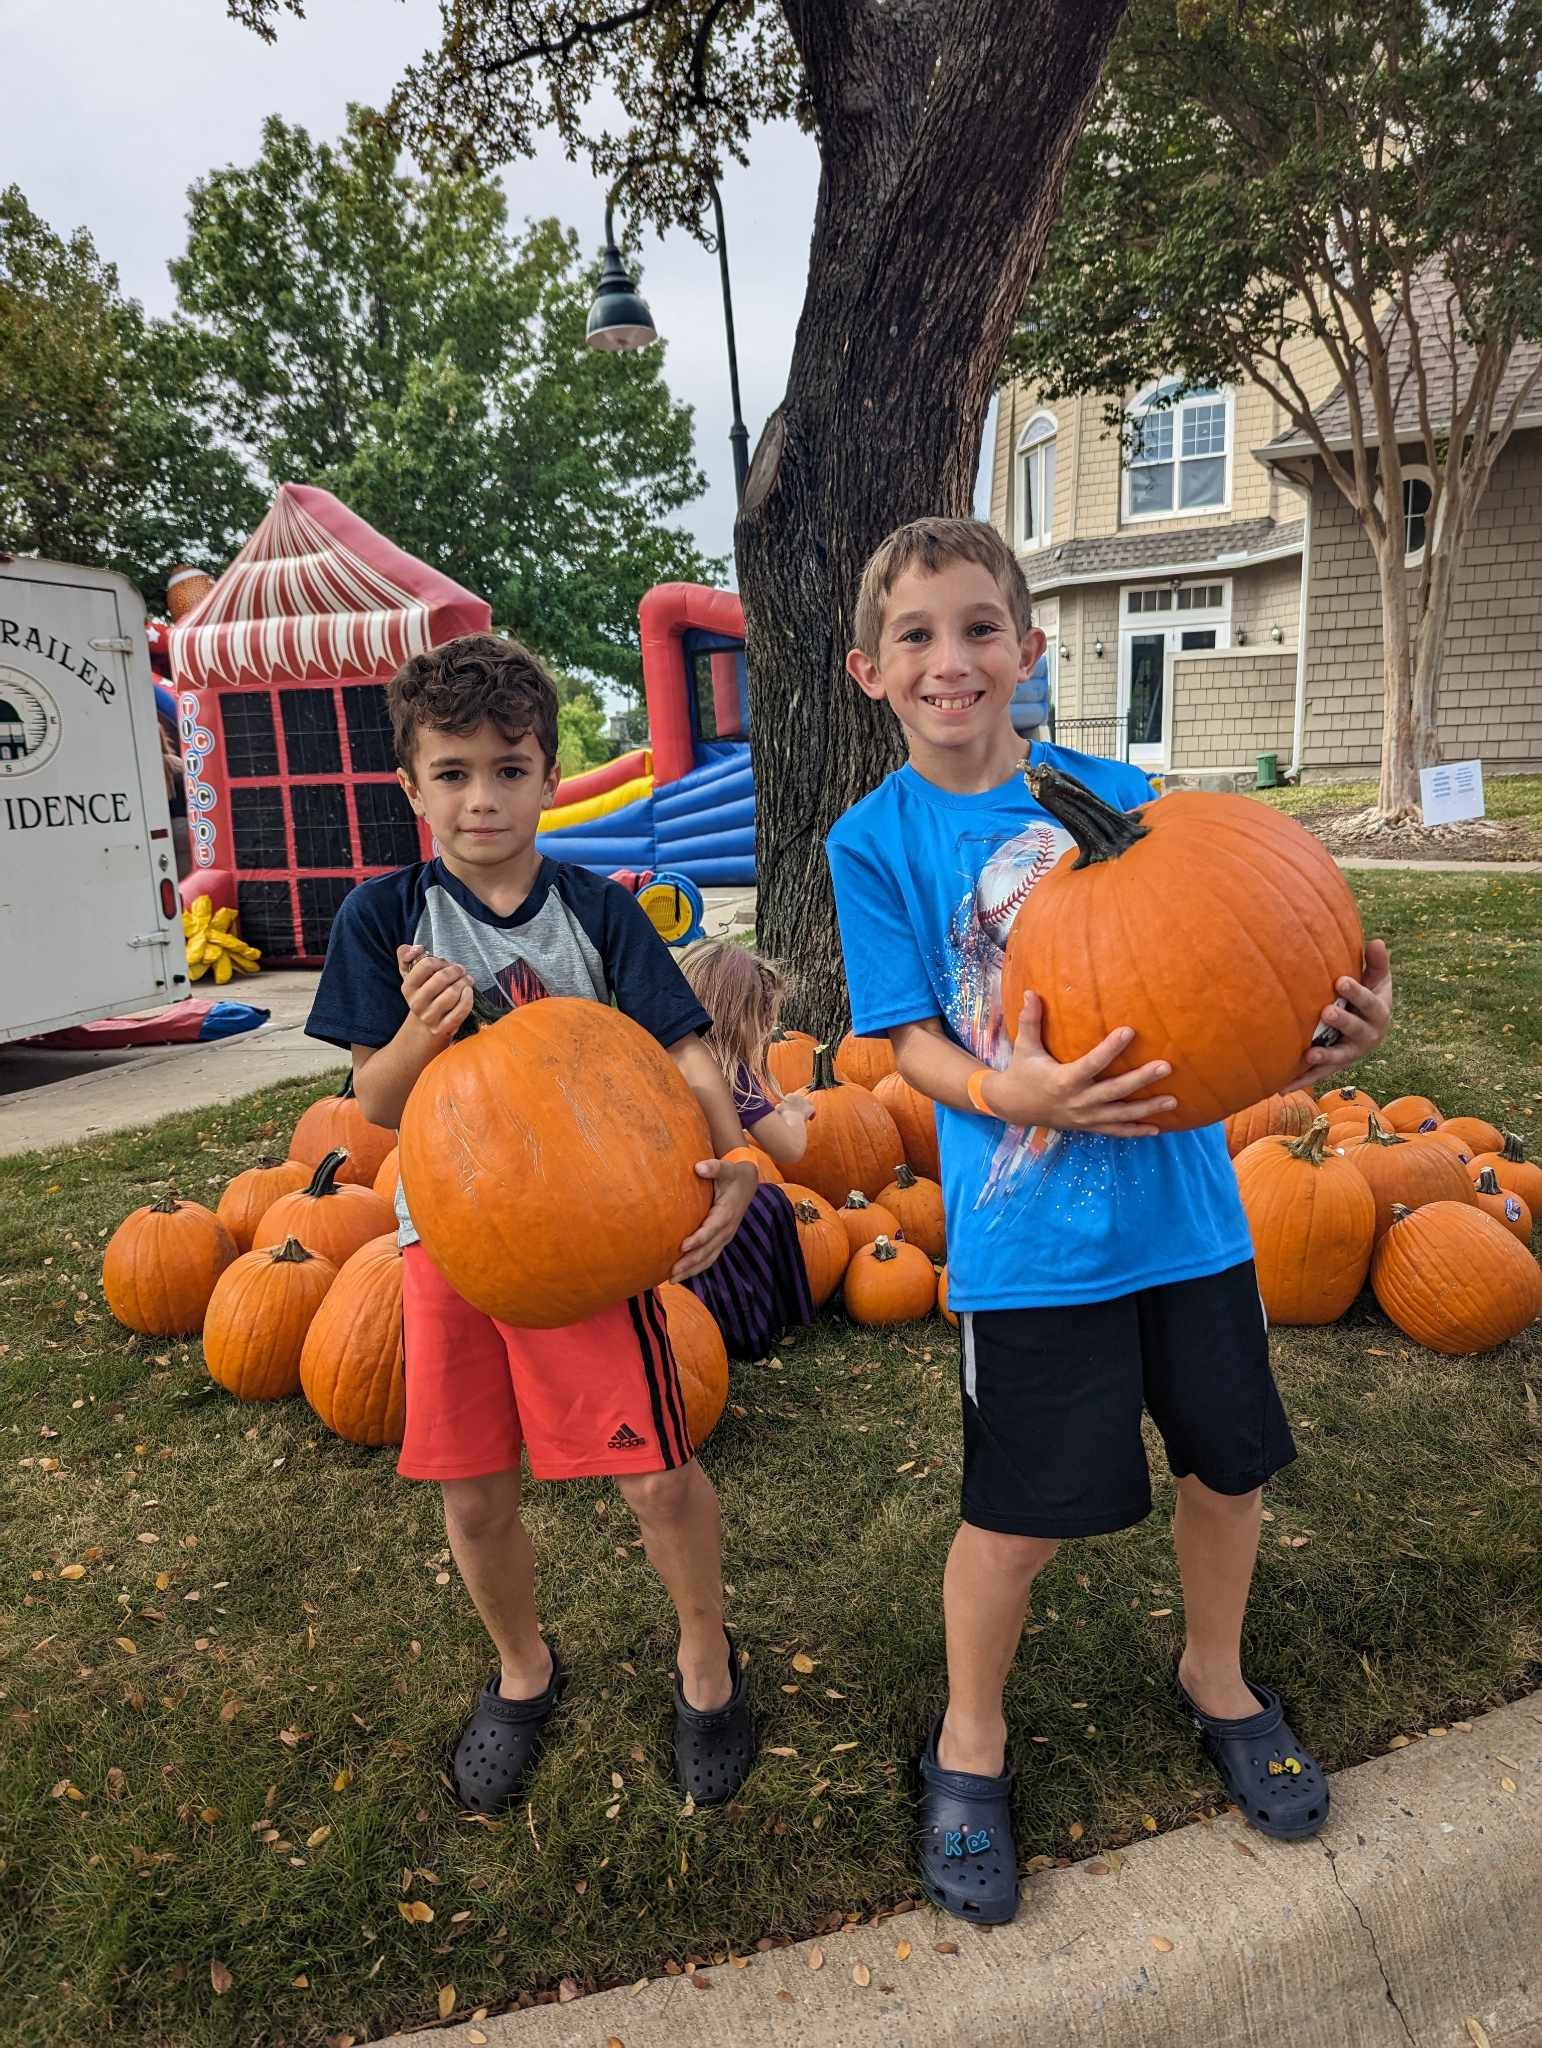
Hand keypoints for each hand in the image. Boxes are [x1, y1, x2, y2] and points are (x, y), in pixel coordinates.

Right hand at [396, 943, 472, 1043]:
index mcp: (408, 987)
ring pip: (452, 993)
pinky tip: (468, 991)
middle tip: (460, 970)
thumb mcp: (410, 974)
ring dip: (464, 982)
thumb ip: (406, 955)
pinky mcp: (444, 1027)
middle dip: (455, 970)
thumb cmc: (423, 993)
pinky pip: (461, 1009)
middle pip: (441, 978)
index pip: (425, 965)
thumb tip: (416, 949)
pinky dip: (468, 998)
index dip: (439, 961)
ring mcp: (430, 1017)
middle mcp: (416, 1003)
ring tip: (466, 980)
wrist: (425, 1025)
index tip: (444, 963)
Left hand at [670, 1158, 758, 1281]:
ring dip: (692, 1269)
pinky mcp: (721, 1240)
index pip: (712, 1229)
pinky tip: (681, 1275)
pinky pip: (709, 1257)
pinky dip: (696, 1267)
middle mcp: (727, 1229)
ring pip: (709, 1258)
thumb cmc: (732, 1174)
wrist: (747, 1183)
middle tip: (672, 1272)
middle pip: (708, 1249)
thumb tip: (699, 1167)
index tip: (683, 1246)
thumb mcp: (725, 1168)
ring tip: (673, 1279)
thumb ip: (713, 1167)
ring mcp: (725, 1237)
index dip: (699, 1239)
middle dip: (691, 1262)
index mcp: (726, 1213)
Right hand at [777, 1090, 815, 1122]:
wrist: (790, 1119)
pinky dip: (812, 1115)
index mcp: (789, 1096)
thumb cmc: (782, 1116)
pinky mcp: (810, 1107)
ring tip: (805, 1116)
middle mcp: (798, 1096)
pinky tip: (810, 1119)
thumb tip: (778, 1108)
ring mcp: (805, 1101)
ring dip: (806, 1109)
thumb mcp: (777, 1110)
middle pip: (801, 1100)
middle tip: (798, 1113)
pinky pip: (813, 1110)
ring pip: (808, 1104)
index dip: (792, 1104)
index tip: (792, 1109)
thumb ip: (778, 1107)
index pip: (792, 1097)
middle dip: (800, 1106)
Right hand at [984, 993, 1175, 1137]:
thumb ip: (1030, 1020)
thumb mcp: (1024, 1046)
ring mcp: (1084, 1117)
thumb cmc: (1022, 1071)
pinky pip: (1115, 1131)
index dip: (1111, 1048)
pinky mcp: (1088, 1126)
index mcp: (1063, 1080)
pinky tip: (1157, 1127)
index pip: (1092, 1063)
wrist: (1013, 1107)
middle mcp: (1077, 1101)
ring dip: (1147, 1109)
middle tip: (1166, 1066)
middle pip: (1114, 1091)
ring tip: (1172, 1100)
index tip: (1129, 1031)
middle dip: (1141, 1080)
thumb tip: (1031, 992)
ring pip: (1120, 1115)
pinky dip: (1135, 1131)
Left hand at [1278, 940, 1392, 1091]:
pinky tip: (1281, 1088)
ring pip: (1339, 1057)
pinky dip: (1302, 1081)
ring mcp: (1350, 1053)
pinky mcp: (1334, 1066)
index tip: (1340, 981)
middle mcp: (1367, 1036)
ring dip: (1325, 1058)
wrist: (1369, 1026)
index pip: (1369, 1002)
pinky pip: (1318, 1075)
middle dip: (1343, 1022)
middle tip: (1326, 1012)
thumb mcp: (1376, 979)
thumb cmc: (1369, 994)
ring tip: (1309, 1055)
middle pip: (1357, 1030)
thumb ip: (1376, 963)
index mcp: (1378, 1013)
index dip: (1356, 993)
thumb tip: (1377, 941)